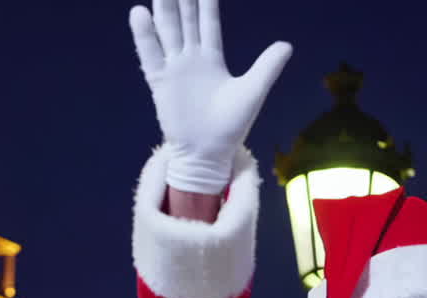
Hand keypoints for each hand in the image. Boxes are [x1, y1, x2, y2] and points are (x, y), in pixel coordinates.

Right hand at [130, 0, 291, 194]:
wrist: (209, 153)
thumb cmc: (231, 126)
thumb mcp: (253, 92)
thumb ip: (267, 67)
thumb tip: (287, 45)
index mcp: (212, 59)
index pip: (208, 22)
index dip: (206, 2)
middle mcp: (190, 60)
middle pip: (185, 20)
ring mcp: (174, 69)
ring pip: (167, 30)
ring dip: (164, 8)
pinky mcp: (161, 83)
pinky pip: (151, 54)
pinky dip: (145, 35)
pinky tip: (139, 13)